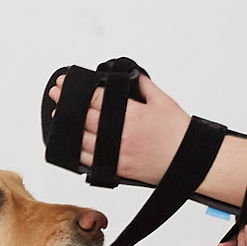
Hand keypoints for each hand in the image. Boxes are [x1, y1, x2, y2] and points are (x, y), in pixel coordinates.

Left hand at [47, 70, 191, 186]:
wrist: (189, 160)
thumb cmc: (179, 133)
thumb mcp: (163, 101)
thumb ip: (143, 86)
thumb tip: (131, 76)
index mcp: (130, 115)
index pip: (95, 99)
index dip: (77, 90)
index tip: (65, 83)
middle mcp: (120, 135)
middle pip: (84, 117)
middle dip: (66, 104)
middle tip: (57, 94)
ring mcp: (116, 153)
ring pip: (82, 140)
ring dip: (67, 127)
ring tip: (59, 117)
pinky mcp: (117, 169)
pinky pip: (89, 161)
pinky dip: (77, 151)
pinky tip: (71, 143)